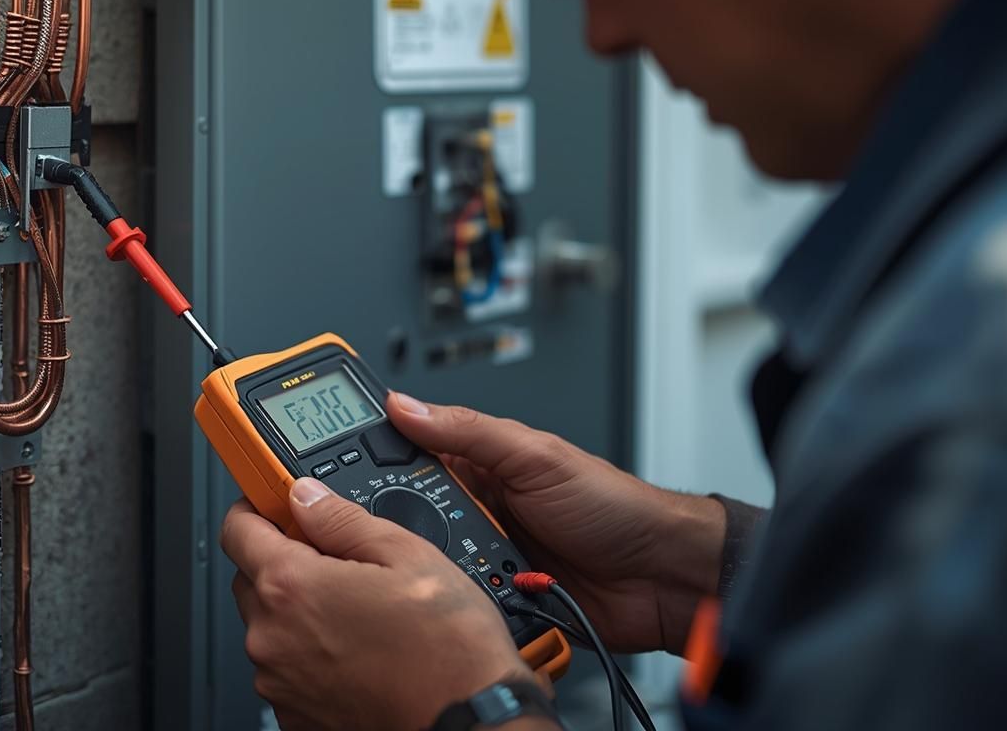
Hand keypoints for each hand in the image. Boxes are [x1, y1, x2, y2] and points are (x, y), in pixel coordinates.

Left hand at [221, 478, 544, 730]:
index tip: (274, 505)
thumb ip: (343, 519)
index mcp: (292, 588)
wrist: (471, 723)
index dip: (256, 508)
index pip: (237, 530)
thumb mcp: (408, 555)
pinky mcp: (295, 716)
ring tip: (358, 613)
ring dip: (297, 613)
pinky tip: (356, 651)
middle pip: (251, 579)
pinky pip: (286, 670)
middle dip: (283, 562)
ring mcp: (280, 683)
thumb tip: (308, 497)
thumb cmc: (448, 651)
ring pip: (269, 627)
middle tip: (334, 561)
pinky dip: (308, 655)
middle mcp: (272, 639)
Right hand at [388, 392, 724, 653]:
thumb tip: (404, 404)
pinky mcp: (497, 599)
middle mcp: (477, 511)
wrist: (662, 577)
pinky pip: (460, 602)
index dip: (376, 460)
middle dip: (406, 525)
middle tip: (415, 524)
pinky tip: (466, 599)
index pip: (410, 457)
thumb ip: (468, 430)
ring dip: (439, 567)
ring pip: (430, 564)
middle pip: (409, 518)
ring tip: (458, 562)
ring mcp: (486, 557)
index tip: (344, 466)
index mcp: (480, 466)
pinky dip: (462, 602)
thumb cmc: (614, 506)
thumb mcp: (535, 456)